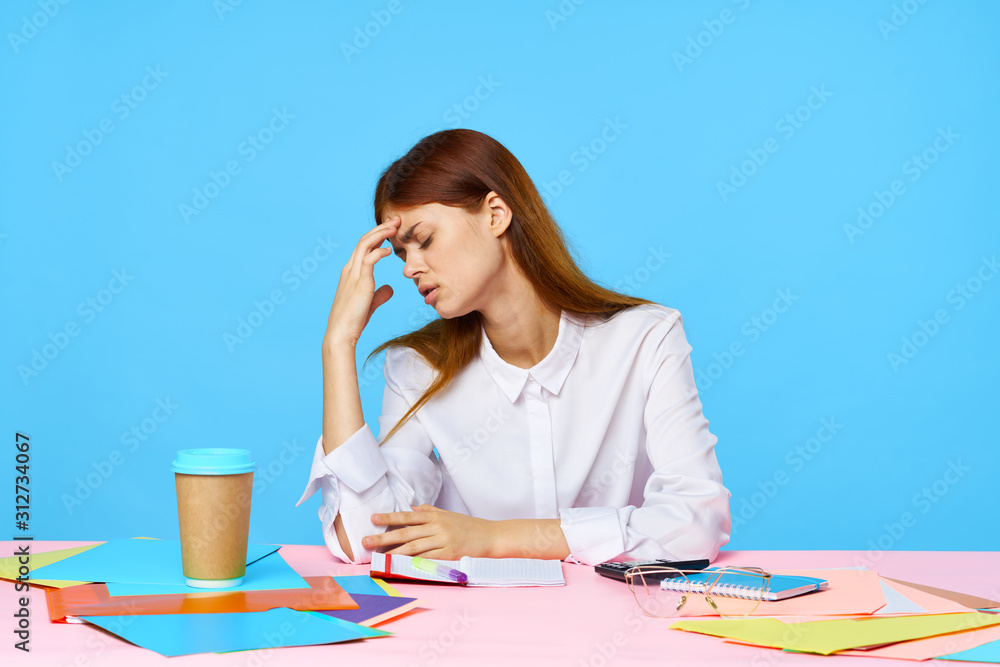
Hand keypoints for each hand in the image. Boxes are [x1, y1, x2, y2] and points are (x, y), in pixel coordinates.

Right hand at [324, 216, 400, 346]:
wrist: (341, 333)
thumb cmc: (354, 320)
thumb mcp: (370, 303)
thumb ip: (380, 293)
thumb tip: (390, 288)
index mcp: (351, 272)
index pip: (364, 246)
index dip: (377, 235)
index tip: (392, 229)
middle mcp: (350, 269)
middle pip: (364, 240)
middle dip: (381, 228)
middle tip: (396, 220)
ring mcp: (353, 275)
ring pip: (365, 245)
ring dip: (380, 234)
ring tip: (395, 227)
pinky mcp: (359, 283)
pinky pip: (368, 260)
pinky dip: (378, 252)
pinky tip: (389, 251)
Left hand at [362, 505, 497, 559]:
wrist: (491, 536)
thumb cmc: (469, 527)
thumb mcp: (448, 515)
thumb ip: (429, 511)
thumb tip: (410, 508)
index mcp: (436, 516)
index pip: (408, 516)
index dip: (389, 517)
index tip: (373, 518)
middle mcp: (437, 527)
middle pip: (406, 532)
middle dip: (384, 536)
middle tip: (366, 540)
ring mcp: (443, 541)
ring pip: (413, 547)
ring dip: (393, 552)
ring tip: (378, 557)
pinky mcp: (448, 555)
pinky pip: (426, 559)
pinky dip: (412, 563)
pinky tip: (400, 566)